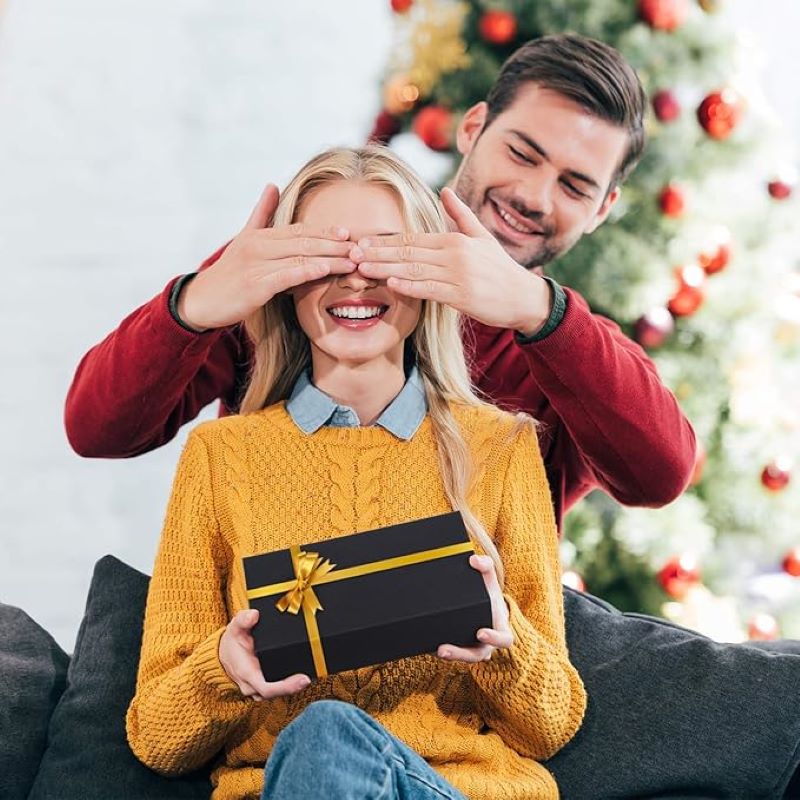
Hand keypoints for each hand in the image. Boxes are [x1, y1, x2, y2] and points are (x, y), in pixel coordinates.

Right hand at [178, 184, 356, 330]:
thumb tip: (272, 185)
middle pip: (304, 240)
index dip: (325, 230)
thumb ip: (261, 214)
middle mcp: (258, 246)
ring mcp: (256, 265)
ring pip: (299, 257)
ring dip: (330, 258)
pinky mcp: (254, 285)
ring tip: (353, 260)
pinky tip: (325, 269)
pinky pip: (286, 275)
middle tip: (360, 247)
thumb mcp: (243, 239)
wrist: (201, 301)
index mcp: (260, 235)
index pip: (299, 230)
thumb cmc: (227, 274)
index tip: (349, 232)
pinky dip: (307, 270)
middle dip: (334, 243)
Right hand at [219, 609, 310, 700]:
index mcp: (246, 672)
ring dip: (291, 688)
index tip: (302, 680)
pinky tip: (300, 678)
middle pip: (274, 693)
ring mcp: (256, 689)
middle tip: (308, 678)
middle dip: (292, 687)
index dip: (285, 687)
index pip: (266, 687)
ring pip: (276, 694)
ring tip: (307, 677)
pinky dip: (288, 685)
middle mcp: (251, 685)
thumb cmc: (232, 641)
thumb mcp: (235, 627)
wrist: (222, 654)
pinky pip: (276, 690)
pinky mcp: (262, 687)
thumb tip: (254, 615)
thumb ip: (243, 620)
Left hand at [351, 187, 550, 335]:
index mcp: (454, 239)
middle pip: (407, 252)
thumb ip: (460, 215)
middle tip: (350, 253)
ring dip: (385, 269)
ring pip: (414, 270)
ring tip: (361, 269)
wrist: (523, 297)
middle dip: (377, 253)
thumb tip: (445, 189)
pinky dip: (410, 286)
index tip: (361, 242)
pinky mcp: (462, 296)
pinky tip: (391, 284)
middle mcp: (454, 254)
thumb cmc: (500, 269)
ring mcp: (458, 275)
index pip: (412, 238)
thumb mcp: (481, 237)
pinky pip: (431, 290)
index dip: (385, 241)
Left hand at [437, 554, 512, 663]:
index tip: (480, 632)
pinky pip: (449, 654)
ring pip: (462, 658)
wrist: (482, 609)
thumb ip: (486, 567)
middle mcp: (487, 645)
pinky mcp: (456, 649)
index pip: (504, 640)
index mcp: (500, 630)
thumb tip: (474, 560)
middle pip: (476, 655)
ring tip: (436, 650)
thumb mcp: (490, 581)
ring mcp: (471, 649)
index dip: (494, 638)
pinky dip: (437, 651)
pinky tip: (427, 646)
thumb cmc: (488, 596)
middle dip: (460, 653)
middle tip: (444, 649)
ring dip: (449, 655)